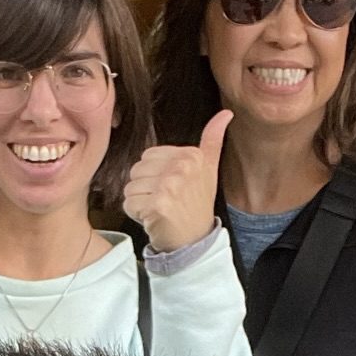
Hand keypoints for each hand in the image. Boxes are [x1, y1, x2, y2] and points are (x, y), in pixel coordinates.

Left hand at [122, 108, 231, 254]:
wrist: (195, 241)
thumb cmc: (196, 205)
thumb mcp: (208, 169)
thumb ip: (212, 140)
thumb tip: (226, 114)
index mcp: (191, 155)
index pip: (148, 156)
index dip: (153, 175)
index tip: (170, 188)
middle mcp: (182, 167)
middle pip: (137, 170)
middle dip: (145, 188)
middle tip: (164, 201)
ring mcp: (171, 186)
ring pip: (131, 187)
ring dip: (139, 202)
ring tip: (158, 210)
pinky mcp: (159, 205)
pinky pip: (130, 203)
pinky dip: (136, 215)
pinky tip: (153, 219)